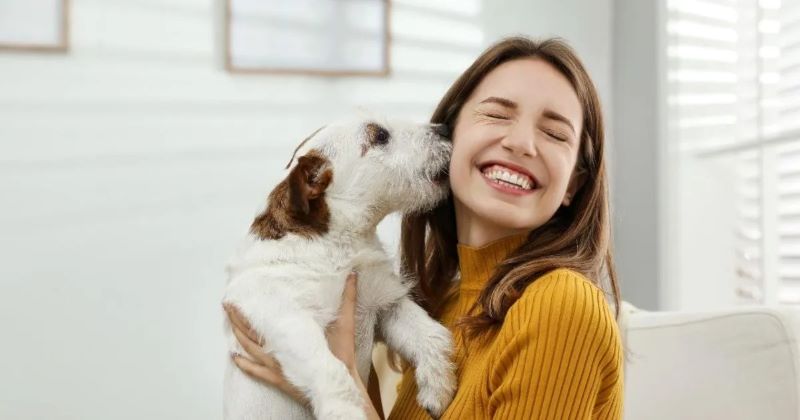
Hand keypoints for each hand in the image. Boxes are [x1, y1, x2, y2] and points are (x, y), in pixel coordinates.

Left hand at [223, 272, 360, 402]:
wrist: (338, 384)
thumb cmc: (340, 356)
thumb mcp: (345, 323)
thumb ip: (348, 299)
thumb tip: (352, 276)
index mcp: (289, 335)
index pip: (263, 318)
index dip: (249, 308)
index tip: (239, 296)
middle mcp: (277, 349)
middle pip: (251, 332)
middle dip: (237, 318)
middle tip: (227, 306)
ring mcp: (275, 365)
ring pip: (249, 349)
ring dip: (237, 336)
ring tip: (229, 324)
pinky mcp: (277, 378)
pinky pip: (255, 371)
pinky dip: (243, 364)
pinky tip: (234, 358)